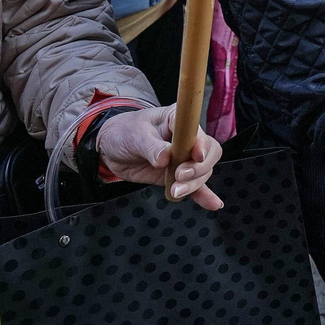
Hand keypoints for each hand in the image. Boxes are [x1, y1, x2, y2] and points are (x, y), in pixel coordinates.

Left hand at [95, 105, 224, 209]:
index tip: (196, 156)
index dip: (201, 144)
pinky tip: (212, 204)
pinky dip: (204, 195)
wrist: (111, 148)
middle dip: (198, 168)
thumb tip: (165, 158)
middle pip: (208, 154)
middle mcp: (187, 139)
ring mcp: (184, 159)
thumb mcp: (134, 135)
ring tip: (175, 191)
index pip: (198, 131)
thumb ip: (151, 147)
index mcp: (178, 120)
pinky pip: (195, 186)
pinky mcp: (178, 176)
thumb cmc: (124, 132)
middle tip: (179, 176)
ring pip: (202, 172)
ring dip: (193, 184)